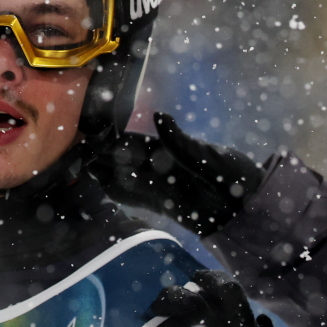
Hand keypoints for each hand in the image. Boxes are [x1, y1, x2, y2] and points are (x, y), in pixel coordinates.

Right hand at [89, 112, 262, 235]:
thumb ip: (180, 142)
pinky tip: (102, 190)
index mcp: (174, 150)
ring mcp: (163, 187)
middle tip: (78, 155)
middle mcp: (165, 167)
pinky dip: (120, 194)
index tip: (95, 136)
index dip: (117, 141)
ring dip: (107, 175)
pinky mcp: (165, 207)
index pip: (139, 143)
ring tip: (83, 170)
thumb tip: (158, 116)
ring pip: (128, 179)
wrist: (248, 210)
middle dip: (105, 158)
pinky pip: (138, 199)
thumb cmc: (234, 177)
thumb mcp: (208, 156)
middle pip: (128, 161)